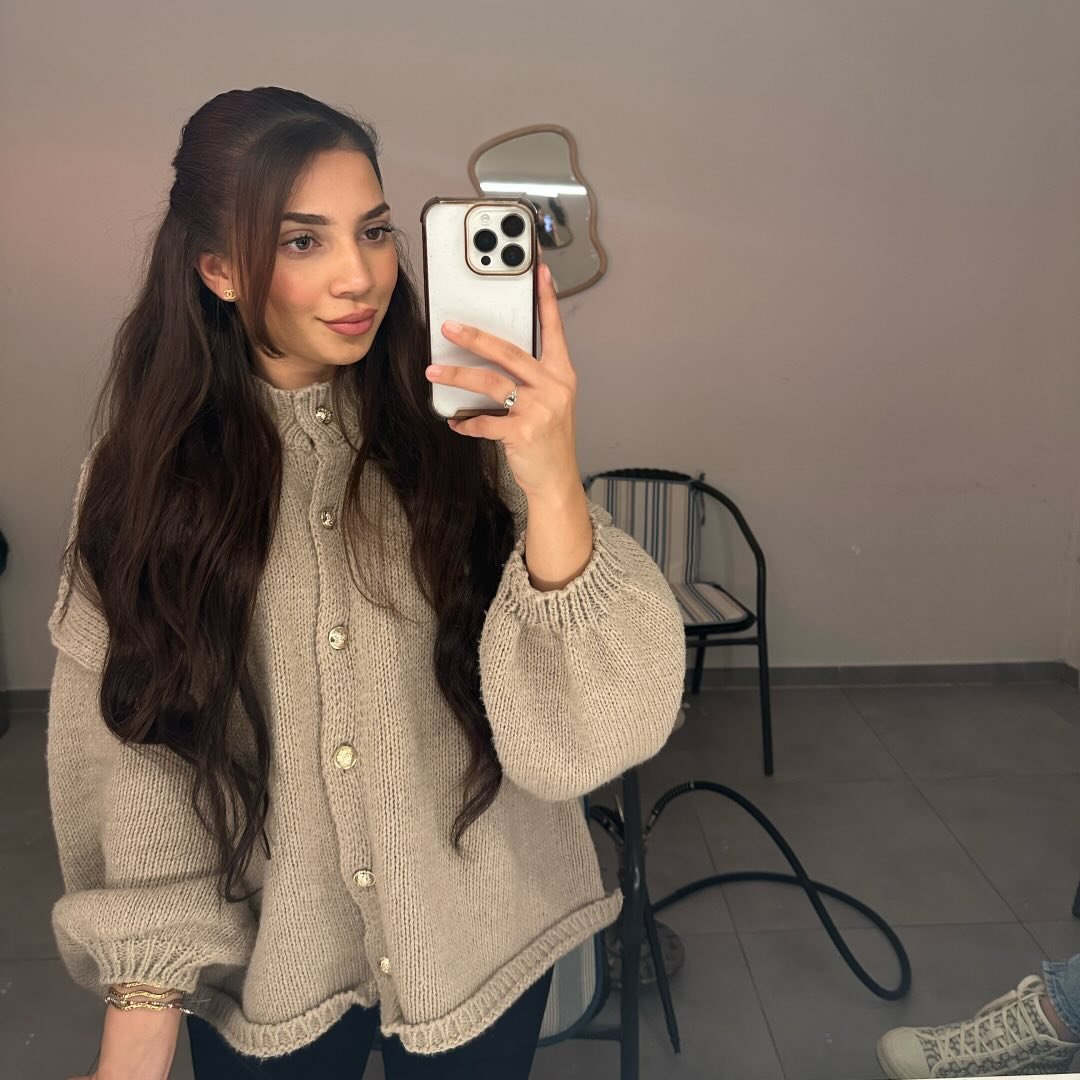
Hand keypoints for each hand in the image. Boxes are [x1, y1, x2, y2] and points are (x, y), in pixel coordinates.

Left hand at [425, 261, 579, 500]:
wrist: (556, 480)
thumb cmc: (549, 439)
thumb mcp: (550, 402)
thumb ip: (530, 378)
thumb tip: (492, 356)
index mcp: (561, 374)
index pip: (554, 330)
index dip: (546, 299)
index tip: (539, 271)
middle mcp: (554, 387)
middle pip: (509, 352)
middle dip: (475, 337)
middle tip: (449, 326)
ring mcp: (540, 410)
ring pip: (491, 383)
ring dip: (458, 375)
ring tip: (434, 370)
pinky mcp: (524, 432)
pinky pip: (485, 422)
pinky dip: (466, 422)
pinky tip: (456, 422)